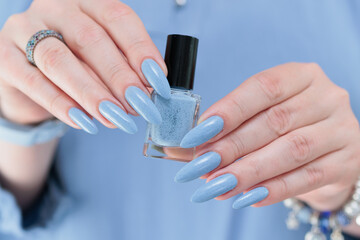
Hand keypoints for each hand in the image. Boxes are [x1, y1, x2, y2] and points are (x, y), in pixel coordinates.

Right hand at [0, 0, 169, 133]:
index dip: (140, 49)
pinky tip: (85, 122)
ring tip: (115, 118)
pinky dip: (62, 104)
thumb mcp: (103, 58)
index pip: (117, 17)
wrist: (31, 76)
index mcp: (85, 2)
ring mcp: (24, 29)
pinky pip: (33, 82)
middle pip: (90, 39)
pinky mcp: (5, 57)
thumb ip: (124, 67)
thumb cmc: (77, 63)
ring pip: (59, 60)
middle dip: (119, 76)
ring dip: (92, 93)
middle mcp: (54, 8)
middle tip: (140, 105)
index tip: (158, 80)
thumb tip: (150, 89)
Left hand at [175, 62, 359, 210]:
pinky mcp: (346, 162)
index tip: (198, 134)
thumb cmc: (286, 126)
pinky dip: (274, 189)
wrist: (329, 148)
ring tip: (218, 185)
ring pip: (291, 151)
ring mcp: (341, 129)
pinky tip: (246, 196)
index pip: (263, 88)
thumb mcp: (260, 116)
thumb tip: (179, 148)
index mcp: (301, 75)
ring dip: (249, 170)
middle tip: (201, 165)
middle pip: (274, 121)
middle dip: (232, 146)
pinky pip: (307, 178)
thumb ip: (224, 129)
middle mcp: (326, 97)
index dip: (229, 110)